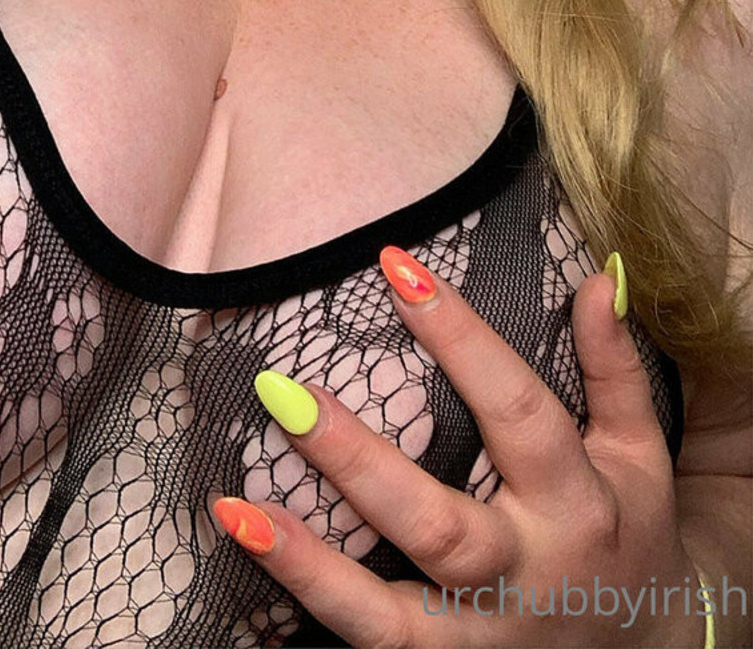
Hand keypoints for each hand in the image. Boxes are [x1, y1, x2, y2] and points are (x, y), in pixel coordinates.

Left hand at [213, 248, 708, 647]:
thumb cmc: (626, 530)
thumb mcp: (640, 452)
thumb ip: (615, 366)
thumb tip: (603, 275)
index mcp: (576, 501)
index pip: (516, 410)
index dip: (460, 337)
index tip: (396, 266)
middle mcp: (527, 573)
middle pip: (440, 527)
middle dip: (359, 463)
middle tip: (286, 391)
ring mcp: (481, 635)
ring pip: (390, 616)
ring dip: (309, 564)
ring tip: (236, 506)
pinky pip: (372, 645)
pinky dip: (310, 600)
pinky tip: (250, 543)